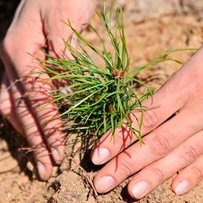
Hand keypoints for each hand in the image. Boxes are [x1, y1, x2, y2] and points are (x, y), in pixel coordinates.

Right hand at [0, 0, 95, 179]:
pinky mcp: (22, 63)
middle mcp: (11, 60)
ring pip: (13, 105)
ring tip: (36, 155)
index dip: (48, 127)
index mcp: (21, 52)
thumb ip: (64, 61)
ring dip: (25, 132)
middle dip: (35, 140)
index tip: (58, 151)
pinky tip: (27, 126)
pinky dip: (22, 115)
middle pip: (22, 110)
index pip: (37, 100)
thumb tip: (65, 96)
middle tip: (45, 167)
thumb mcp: (65, 24)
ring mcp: (13, 62)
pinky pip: (15, 94)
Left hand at [91, 47, 202, 198]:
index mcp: (184, 86)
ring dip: (155, 175)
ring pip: (182, 154)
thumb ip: (163, 93)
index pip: (144, 118)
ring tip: (132, 192)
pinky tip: (175, 188)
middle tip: (101, 183)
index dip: (119, 138)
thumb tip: (134, 116)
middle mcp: (198, 109)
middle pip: (157, 142)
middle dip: (127, 164)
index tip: (96, 156)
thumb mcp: (187, 68)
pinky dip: (193, 173)